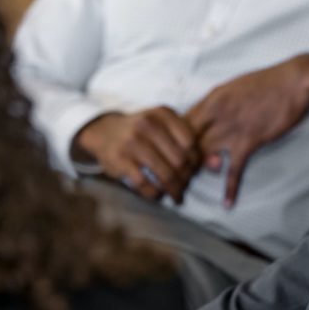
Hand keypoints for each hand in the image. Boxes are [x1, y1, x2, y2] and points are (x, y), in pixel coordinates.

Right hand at [73, 107, 200, 202]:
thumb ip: (181, 134)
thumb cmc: (141, 130)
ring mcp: (132, 142)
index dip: (196, 160)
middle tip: (186, 187)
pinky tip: (158, 195)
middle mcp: (148, 125)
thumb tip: (204, 163)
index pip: (190, 141)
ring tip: (177, 196)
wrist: (104, 131)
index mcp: (162, 114)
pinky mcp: (119, 160)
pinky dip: (155, 193)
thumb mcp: (160, 121)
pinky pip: (144, 183)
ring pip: (165, 174)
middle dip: (186, 178)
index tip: (195, 171)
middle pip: (179, 160)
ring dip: (174, 190)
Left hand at [186, 53, 308, 206]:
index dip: (173, 140)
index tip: (174, 153)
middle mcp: (216, 114)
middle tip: (178, 176)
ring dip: (198, 173)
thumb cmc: (266, 83)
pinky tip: (228, 203)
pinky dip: (230, 189)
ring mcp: (232, 128)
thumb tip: (205, 118)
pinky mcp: (250, 140)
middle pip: (186, 142)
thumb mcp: (233, 87)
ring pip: (203, 157)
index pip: (180, 123)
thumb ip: (217, 104)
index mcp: (211, 99)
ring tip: (191, 187)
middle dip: (180, 161)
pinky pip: (234, 170)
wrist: (294, 82)